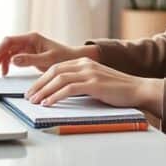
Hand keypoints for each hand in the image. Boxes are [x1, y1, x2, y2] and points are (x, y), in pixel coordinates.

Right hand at [0, 32, 98, 75]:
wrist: (73, 60)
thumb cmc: (64, 57)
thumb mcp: (48, 60)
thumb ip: (30, 60)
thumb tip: (13, 60)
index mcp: (31, 38)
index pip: (9, 41)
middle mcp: (27, 41)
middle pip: (5, 46)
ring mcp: (27, 47)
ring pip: (7, 52)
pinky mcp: (28, 54)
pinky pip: (12, 57)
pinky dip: (6, 64)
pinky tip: (5, 72)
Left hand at [25, 57, 162, 114]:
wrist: (138, 89)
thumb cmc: (117, 89)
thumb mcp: (95, 81)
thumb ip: (80, 83)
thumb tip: (61, 93)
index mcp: (83, 62)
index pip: (56, 68)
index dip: (41, 79)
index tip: (33, 90)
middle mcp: (84, 64)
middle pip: (54, 71)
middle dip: (38, 84)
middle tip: (28, 96)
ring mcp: (89, 73)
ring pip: (59, 79)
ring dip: (44, 91)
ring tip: (34, 101)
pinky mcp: (94, 84)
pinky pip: (69, 89)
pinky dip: (56, 96)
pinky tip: (48, 103)